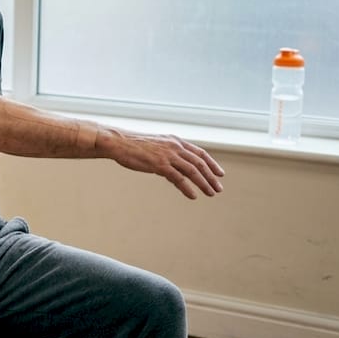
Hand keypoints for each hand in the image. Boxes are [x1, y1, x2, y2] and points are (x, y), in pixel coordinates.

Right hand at [102, 129, 224, 198]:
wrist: (119, 142)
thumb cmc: (133, 146)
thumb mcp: (156, 147)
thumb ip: (168, 157)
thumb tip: (175, 173)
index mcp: (175, 141)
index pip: (200, 153)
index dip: (212, 164)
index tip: (220, 173)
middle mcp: (175, 147)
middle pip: (199, 163)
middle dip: (211, 177)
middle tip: (218, 188)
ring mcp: (168, 156)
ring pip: (193, 171)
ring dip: (204, 183)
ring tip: (210, 193)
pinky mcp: (159, 165)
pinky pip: (178, 178)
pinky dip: (187, 188)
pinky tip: (193, 196)